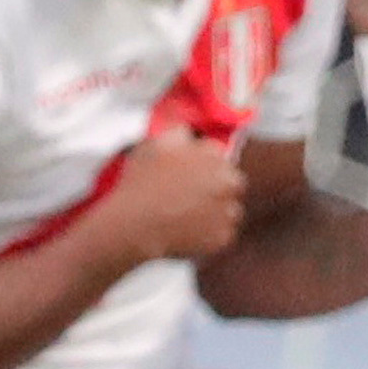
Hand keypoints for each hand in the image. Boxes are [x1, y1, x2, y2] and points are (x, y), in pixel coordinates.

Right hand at [89, 130, 248, 266]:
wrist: (136, 223)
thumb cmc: (143, 181)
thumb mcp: (156, 143)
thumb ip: (179, 131)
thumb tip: (189, 132)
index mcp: (215, 156)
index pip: (218, 155)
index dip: (203, 164)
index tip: (190, 173)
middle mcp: (229, 182)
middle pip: (231, 182)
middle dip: (217, 187)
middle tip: (191, 196)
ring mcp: (228, 211)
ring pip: (230, 210)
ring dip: (216, 211)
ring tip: (188, 215)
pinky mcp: (223, 237)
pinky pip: (222, 234)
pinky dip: (210, 234)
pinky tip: (188, 231)